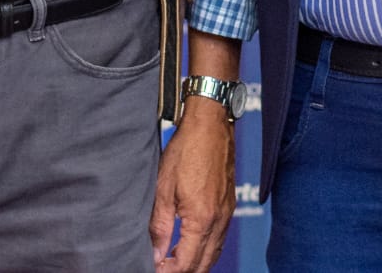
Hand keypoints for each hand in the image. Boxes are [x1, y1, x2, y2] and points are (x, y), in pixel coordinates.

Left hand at [150, 100, 235, 272]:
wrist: (211, 123)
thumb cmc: (187, 150)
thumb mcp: (163, 189)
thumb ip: (160, 226)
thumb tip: (155, 253)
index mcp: (202, 219)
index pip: (186, 263)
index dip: (168, 272)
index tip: (152, 270)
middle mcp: (219, 220)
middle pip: (204, 264)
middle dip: (183, 272)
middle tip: (162, 269)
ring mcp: (227, 213)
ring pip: (215, 253)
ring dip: (196, 264)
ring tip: (173, 263)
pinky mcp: (229, 204)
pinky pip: (220, 238)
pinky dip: (206, 250)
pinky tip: (192, 246)